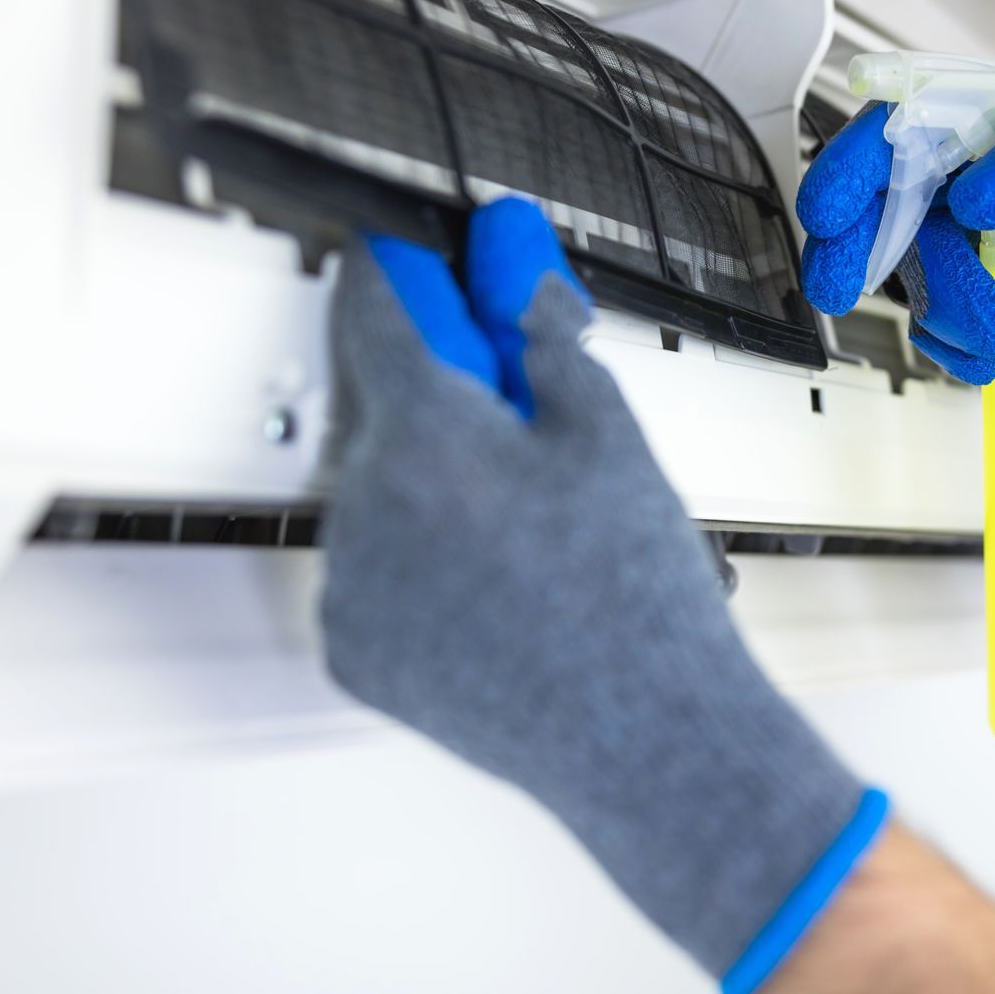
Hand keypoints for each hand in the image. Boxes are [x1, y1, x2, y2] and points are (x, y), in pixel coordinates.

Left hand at [322, 197, 887, 993]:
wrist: (647, 736)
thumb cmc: (637, 592)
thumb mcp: (606, 430)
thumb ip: (541, 334)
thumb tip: (510, 273)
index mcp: (423, 435)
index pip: (377, 306)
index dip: (403, 270)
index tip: (415, 257)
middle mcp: (361, 505)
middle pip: (380, 402)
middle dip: (442, 395)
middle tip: (523, 425)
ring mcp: (347, 584)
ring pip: (377, 488)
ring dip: (431, 481)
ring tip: (526, 532)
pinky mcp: (350, 647)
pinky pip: (371, 568)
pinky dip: (416, 558)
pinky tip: (493, 583)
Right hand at [796, 102, 994, 411]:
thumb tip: (975, 192)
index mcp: (984, 118)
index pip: (898, 122)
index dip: (851, 165)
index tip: (830, 213)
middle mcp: (951, 172)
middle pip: (870, 201)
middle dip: (848, 249)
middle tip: (840, 290)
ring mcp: (942, 232)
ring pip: (904, 272)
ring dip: (946, 310)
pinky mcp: (947, 288)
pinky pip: (922, 321)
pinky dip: (951, 346)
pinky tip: (988, 356)